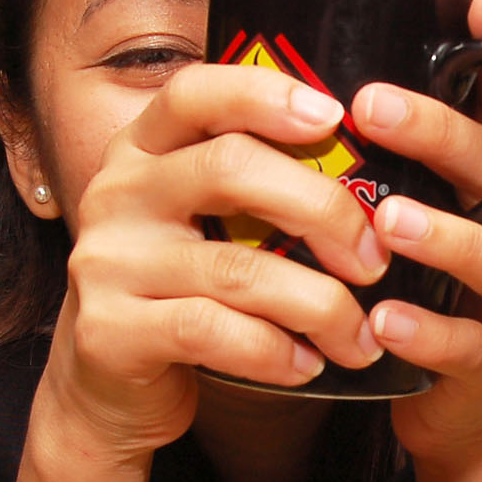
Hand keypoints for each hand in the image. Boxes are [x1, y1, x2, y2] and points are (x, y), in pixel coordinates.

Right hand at [33, 64, 390, 465]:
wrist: (111, 388)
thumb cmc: (187, 293)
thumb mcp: (210, 226)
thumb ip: (260, 188)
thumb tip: (374, 181)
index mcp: (144, 150)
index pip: (195, 94)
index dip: (265, 94)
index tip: (335, 117)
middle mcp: (118, 194)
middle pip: (230, 169)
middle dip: (322, 210)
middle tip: (374, 259)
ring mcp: (107, 262)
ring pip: (236, 267)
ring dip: (319, 306)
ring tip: (358, 337)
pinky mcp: (109, 331)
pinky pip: (213, 331)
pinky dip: (276, 351)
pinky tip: (308, 364)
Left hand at [345, 0, 481, 481]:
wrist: (451, 418)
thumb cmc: (411, 305)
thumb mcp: (396, 227)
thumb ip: (369, 167)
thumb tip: (290, 82)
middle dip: (441, 133)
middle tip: (374, 106)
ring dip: (445, 236)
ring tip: (389, 220)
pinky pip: (471, 348)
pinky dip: (429, 334)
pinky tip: (385, 324)